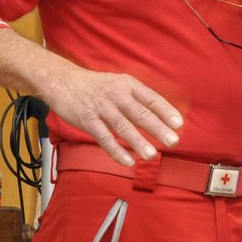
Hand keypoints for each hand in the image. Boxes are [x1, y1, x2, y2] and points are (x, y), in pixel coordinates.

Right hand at [39, 66, 183, 166]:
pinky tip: (128, 161)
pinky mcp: (87, 119)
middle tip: (173, 141)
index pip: (151, 98)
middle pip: (140, 113)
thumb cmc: (95, 86)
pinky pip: (104, 137)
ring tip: (151, 155)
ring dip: (138, 142)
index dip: (166, 111)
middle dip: (158, 128)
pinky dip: (116, 150)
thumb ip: (137, 98)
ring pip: (123, 126)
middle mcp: (116, 94)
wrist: (62, 80)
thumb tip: (160, 116)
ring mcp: (101, 107)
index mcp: (127, 84)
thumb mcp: (118, 83)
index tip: (179, 124)